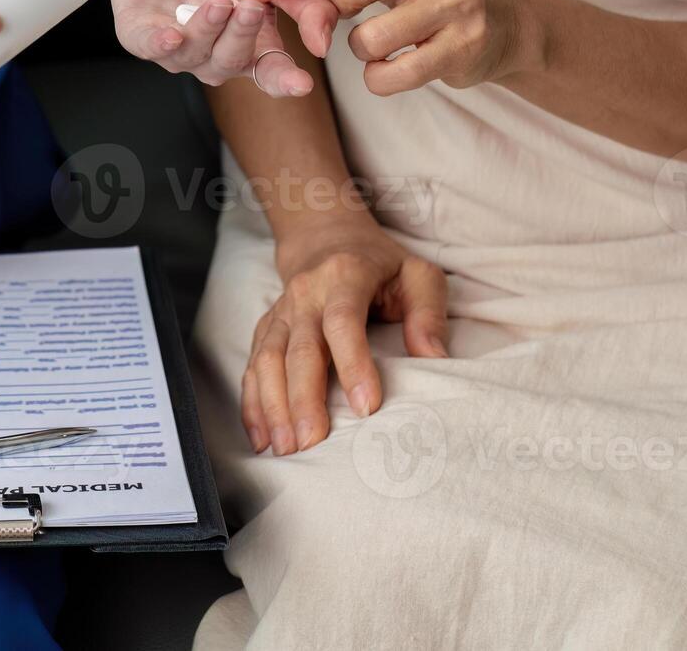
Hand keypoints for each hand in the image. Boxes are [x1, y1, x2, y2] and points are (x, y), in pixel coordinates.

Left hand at [109, 0, 337, 96]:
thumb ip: (301, 0)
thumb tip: (323, 43)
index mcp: (250, 42)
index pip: (269, 72)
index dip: (284, 80)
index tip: (302, 84)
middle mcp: (213, 52)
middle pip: (231, 61)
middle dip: (243, 36)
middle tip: (253, 5)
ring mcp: (177, 46)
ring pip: (193, 56)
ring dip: (208, 31)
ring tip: (220, 1)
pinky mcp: (139, 34)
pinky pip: (148, 47)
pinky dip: (160, 44)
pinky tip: (171, 36)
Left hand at [238, 0, 543, 95]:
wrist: (505, 23)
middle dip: (330, 9)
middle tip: (338, 16)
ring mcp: (460, 1)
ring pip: (367, 37)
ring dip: (358, 48)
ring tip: (379, 39)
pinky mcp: (467, 46)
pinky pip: (391, 74)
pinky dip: (378, 78)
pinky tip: (393, 64)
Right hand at [242, 222, 447, 454]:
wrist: (324, 237)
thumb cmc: (379, 264)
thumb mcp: (417, 273)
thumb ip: (428, 312)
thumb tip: (433, 357)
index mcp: (344, 276)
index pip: (343, 322)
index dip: (353, 364)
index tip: (365, 407)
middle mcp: (305, 294)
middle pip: (299, 350)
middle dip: (302, 399)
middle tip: (312, 442)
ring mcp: (280, 313)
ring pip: (268, 361)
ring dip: (273, 406)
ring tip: (284, 448)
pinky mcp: (266, 329)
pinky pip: (252, 367)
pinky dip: (253, 403)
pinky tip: (261, 436)